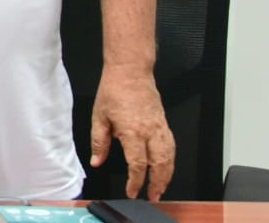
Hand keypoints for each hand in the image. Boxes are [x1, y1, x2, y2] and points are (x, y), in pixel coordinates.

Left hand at [90, 65, 175, 199]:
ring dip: (167, 175)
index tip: (132, 191)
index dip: (136, 181)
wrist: (130, 72)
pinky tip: (166, 167)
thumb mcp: (99, 117)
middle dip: (157, 184)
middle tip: (152, 196)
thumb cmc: (114, 90)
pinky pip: (171, 146)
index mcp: (132, 132)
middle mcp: (150, 131)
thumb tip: (96, 161)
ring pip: (170, 157)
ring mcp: (160, 127)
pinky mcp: (164, 123)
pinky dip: (171, 160)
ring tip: (161, 187)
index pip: (138, 164)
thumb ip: (98, 142)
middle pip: (159, 165)